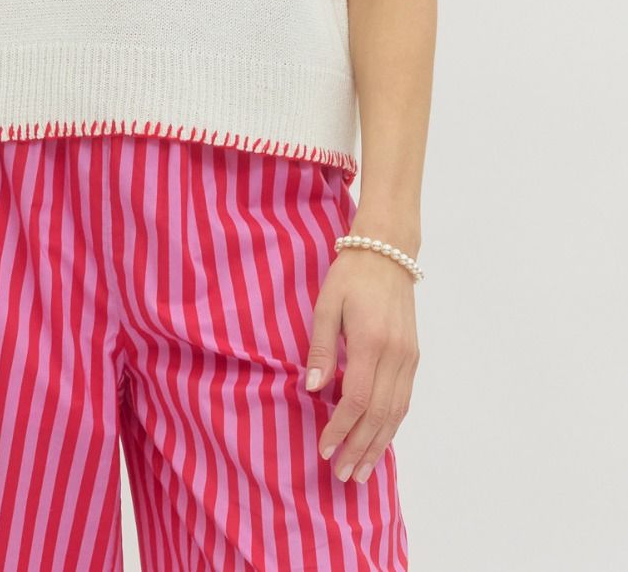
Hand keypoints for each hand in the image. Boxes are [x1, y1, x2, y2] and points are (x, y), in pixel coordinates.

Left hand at [305, 247, 419, 483]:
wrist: (389, 252)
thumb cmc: (351, 276)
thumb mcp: (327, 305)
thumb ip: (321, 348)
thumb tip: (313, 389)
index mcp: (371, 342)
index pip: (356, 399)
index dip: (340, 429)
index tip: (324, 450)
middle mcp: (395, 355)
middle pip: (379, 415)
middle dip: (359, 448)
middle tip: (342, 474)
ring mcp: (409, 357)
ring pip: (396, 413)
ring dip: (378, 445)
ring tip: (361, 470)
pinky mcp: (413, 356)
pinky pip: (404, 400)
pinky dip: (391, 426)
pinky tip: (379, 440)